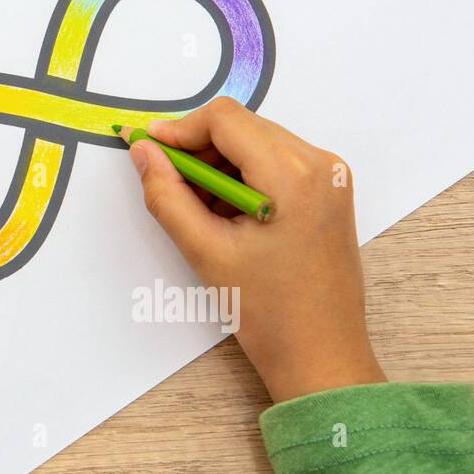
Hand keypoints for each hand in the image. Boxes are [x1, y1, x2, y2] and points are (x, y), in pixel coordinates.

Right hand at [127, 97, 385, 402]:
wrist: (322, 354)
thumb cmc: (268, 311)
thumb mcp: (205, 251)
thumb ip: (166, 194)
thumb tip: (143, 151)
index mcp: (293, 175)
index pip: (225, 119)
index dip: (180, 129)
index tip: (148, 150)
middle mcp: (320, 164)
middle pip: (242, 126)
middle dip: (198, 148)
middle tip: (167, 182)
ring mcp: (330, 175)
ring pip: (256, 141)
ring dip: (219, 163)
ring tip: (200, 209)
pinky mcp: (330, 190)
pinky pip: (276, 160)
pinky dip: (243, 175)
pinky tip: (227, 214)